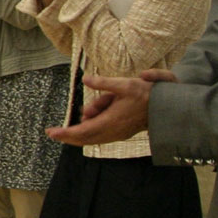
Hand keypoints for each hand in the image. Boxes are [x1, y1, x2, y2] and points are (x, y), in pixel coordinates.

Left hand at [46, 70, 174, 145]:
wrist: (166, 108)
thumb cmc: (146, 95)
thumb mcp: (125, 84)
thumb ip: (104, 83)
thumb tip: (86, 79)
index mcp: (111, 121)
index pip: (83, 131)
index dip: (66, 133)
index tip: (51, 133)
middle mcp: (113, 131)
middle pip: (85, 138)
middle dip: (68, 136)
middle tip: (51, 133)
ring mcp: (117, 134)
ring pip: (92, 138)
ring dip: (79, 133)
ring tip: (74, 122)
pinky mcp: (120, 133)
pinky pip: (99, 136)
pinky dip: (88, 132)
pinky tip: (85, 123)